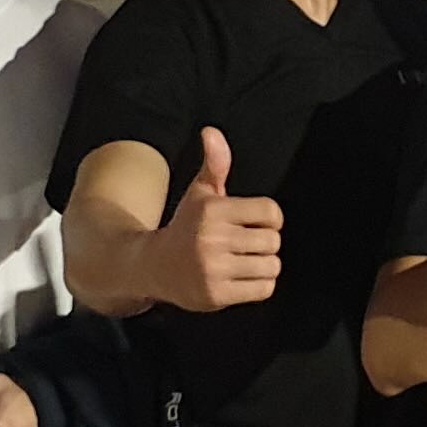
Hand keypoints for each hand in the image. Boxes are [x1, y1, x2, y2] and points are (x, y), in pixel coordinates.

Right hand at [162, 127, 283, 309]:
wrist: (153, 266)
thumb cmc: (185, 227)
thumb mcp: (200, 193)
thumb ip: (215, 163)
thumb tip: (211, 132)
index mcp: (213, 210)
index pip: (271, 212)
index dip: (268, 218)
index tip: (254, 222)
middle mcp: (212, 238)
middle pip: (273, 241)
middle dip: (264, 243)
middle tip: (244, 244)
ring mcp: (213, 268)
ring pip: (271, 266)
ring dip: (262, 266)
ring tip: (241, 261)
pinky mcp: (216, 294)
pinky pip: (263, 289)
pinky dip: (258, 285)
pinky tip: (239, 278)